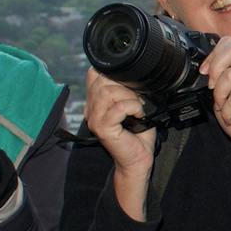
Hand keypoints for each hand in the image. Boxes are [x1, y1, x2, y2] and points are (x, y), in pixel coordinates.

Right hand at [84, 70, 157, 220]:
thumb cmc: (138, 133)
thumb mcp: (133, 104)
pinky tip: (139, 114)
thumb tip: (136, 71)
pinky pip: (117, 109)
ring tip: (138, 107)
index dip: (113, 73)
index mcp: (94, 100)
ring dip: (129, 96)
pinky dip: (132, 107)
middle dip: (124, 84)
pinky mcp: (102, 129)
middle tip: (137, 99)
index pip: (94, 73)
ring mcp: (94, 119)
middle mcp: (91, 108)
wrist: (138, 158)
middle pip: (101, 80)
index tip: (130, 85)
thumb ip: (128, 87)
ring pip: (107, 92)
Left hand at [201, 39, 230, 178]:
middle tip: (212, 86)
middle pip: (230, 48)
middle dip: (214, 66)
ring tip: (223, 107)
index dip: (212, 55)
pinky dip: (227, 112)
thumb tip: (206, 75)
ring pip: (229, 75)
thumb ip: (217, 88)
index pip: (228, 44)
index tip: (205, 73)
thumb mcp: (225, 102)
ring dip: (219, 94)